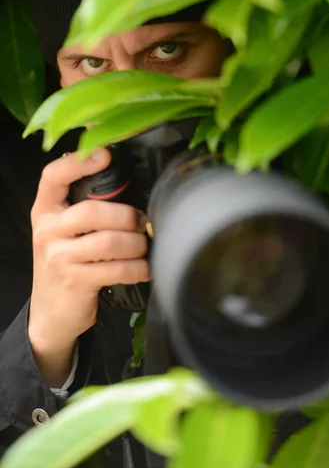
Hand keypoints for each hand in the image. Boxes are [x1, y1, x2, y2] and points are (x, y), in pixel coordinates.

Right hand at [28, 148, 148, 386]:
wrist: (51, 312)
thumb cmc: (66, 263)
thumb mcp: (64, 231)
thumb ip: (84, 206)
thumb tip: (123, 176)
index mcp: (45, 210)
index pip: (53, 177)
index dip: (78, 162)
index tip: (105, 155)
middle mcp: (48, 230)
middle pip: (92, 210)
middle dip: (126, 216)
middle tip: (141, 222)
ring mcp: (58, 257)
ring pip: (108, 241)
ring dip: (136, 244)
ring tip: (143, 246)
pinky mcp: (75, 281)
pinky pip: (116, 269)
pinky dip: (138, 268)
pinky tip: (144, 267)